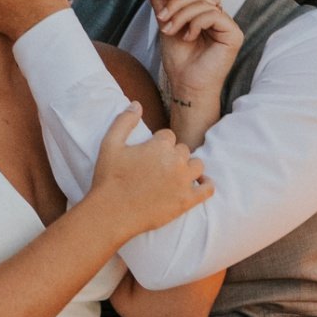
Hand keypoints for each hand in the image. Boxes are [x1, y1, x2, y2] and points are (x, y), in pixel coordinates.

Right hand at [86, 103, 212, 237]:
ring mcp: (183, 181)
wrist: (111, 212)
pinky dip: (206, 185)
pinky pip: (207, 189)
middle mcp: (176, 161)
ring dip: (188, 167)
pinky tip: (199, 184)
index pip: (168, 136)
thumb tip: (137, 104)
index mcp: (160, 145)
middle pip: (183, 150)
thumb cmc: (109, 178)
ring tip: (175, 175)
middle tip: (157, 168)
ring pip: (197, 165)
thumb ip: (124, 121)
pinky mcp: (187, 201)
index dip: (158, 144)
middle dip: (172, 156)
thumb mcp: (110, 144)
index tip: (148, 155)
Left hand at [152, 0, 242, 114]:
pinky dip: (196, 23)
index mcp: (207, 12)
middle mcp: (219, 16)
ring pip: (205, 3)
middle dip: (178, 2)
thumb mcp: (167, 25)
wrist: (185, 85)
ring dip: (182, 15)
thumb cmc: (179, 60)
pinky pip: (213, 15)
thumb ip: (164, 5)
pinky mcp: (234, 34)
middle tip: (163, 18)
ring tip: (170, 30)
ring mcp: (228, 25)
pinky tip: (188, 37)